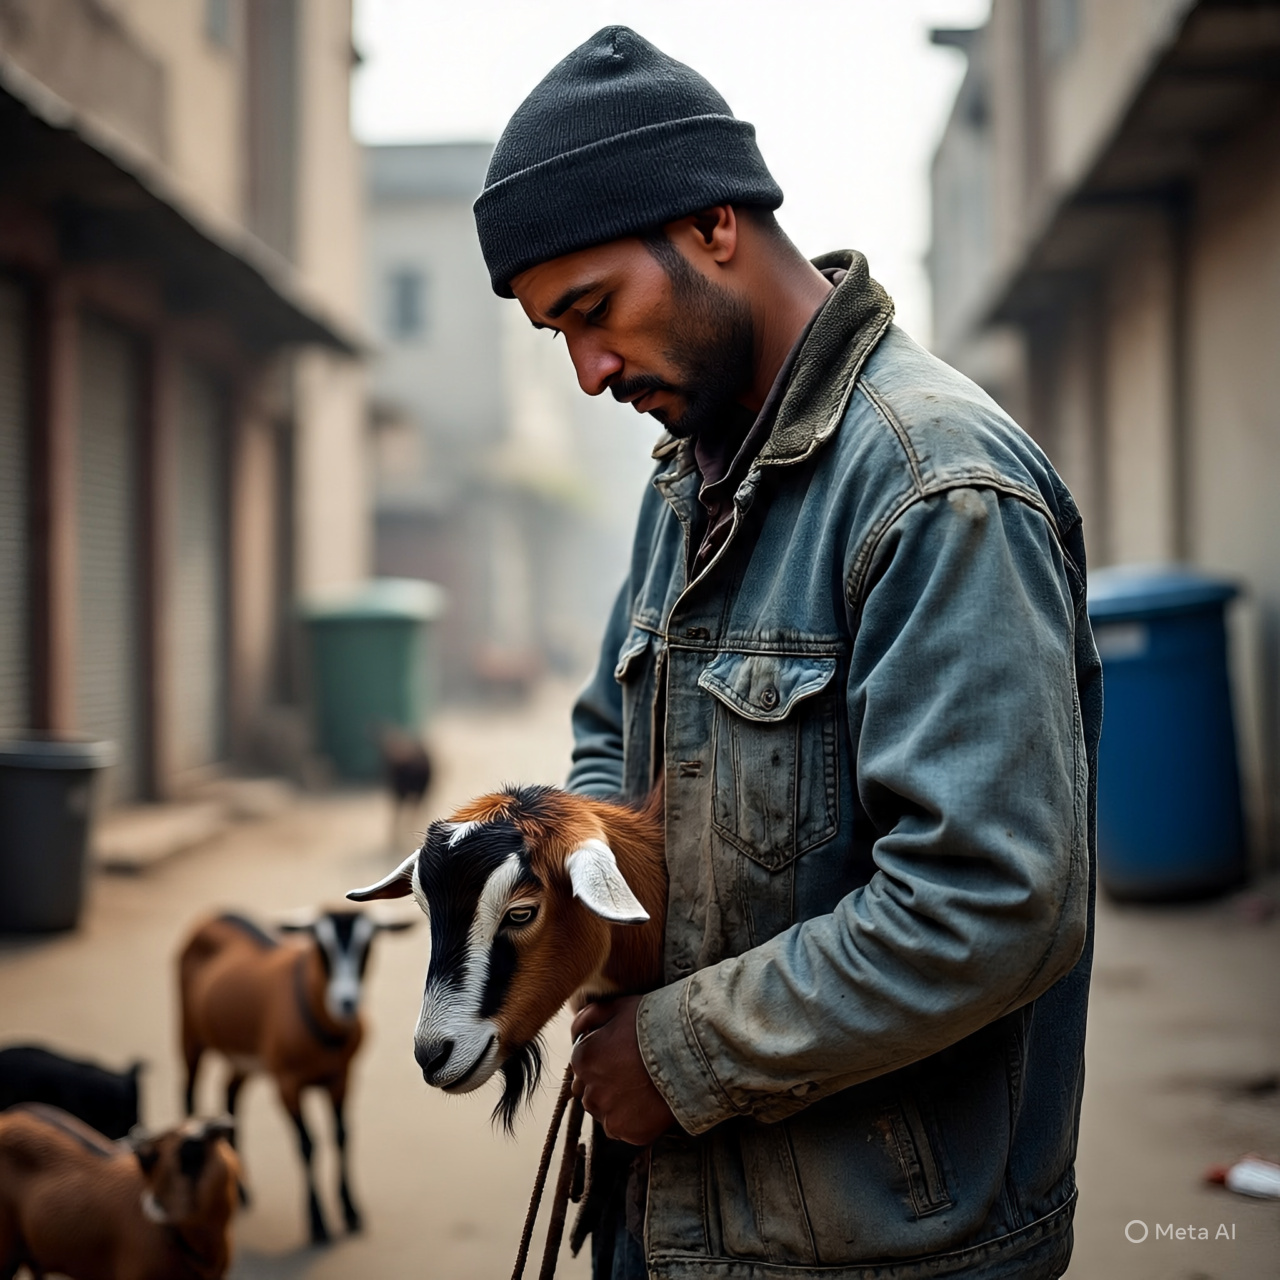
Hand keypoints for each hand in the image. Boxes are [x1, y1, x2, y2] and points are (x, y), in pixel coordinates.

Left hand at [569, 995, 675, 1145]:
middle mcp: (589, 1091)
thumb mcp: (618, 1007)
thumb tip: (576, 1031)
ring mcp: (609, 1115)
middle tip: (633, 1072)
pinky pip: (625, 1129)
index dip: (601, 1058)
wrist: (691, 1052)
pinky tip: (650, 1103)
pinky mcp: (629, 1133)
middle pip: (590, 1091)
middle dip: (605, 1083)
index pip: (581, 1065)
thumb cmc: (655, 1024)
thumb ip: (589, 1017)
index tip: (620, 1055)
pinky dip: (634, 1120)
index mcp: (582, 1060)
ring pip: (605, 1112)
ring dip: (617, 1103)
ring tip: (643, 1088)